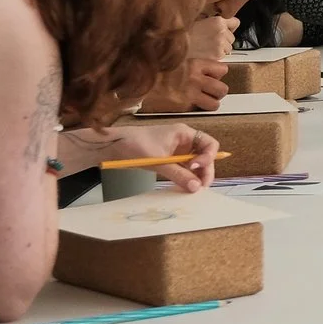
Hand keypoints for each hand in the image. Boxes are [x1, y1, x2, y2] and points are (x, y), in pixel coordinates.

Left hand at [101, 124, 220, 191]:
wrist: (113, 146)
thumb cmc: (134, 146)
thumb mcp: (158, 161)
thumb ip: (178, 174)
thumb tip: (196, 188)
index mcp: (184, 134)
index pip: (209, 144)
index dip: (208, 157)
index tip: (196, 168)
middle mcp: (184, 141)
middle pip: (204, 156)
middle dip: (205, 170)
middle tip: (201, 187)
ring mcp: (177, 151)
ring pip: (195, 164)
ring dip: (196, 176)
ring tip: (193, 189)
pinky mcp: (169, 159)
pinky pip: (184, 169)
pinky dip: (186, 177)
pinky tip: (185, 186)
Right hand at [140, 59, 228, 112]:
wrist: (139, 81)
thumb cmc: (155, 70)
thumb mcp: (177, 61)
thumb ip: (193, 67)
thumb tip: (203, 71)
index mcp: (195, 64)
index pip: (222, 70)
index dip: (218, 75)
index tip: (213, 77)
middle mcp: (196, 79)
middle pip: (222, 89)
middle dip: (218, 92)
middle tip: (210, 92)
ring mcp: (191, 94)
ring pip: (215, 104)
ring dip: (211, 103)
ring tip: (203, 101)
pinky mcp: (184, 106)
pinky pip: (200, 111)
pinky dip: (198, 110)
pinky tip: (190, 106)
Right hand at [186, 15, 236, 61]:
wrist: (176, 45)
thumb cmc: (184, 34)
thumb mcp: (200, 21)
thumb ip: (214, 24)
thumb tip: (222, 27)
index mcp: (218, 21)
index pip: (235, 23)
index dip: (230, 27)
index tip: (227, 30)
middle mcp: (221, 31)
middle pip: (232, 38)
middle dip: (224, 40)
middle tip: (211, 42)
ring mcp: (220, 43)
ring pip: (228, 48)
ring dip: (221, 49)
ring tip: (207, 48)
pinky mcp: (218, 54)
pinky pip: (223, 56)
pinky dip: (216, 57)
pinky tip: (206, 53)